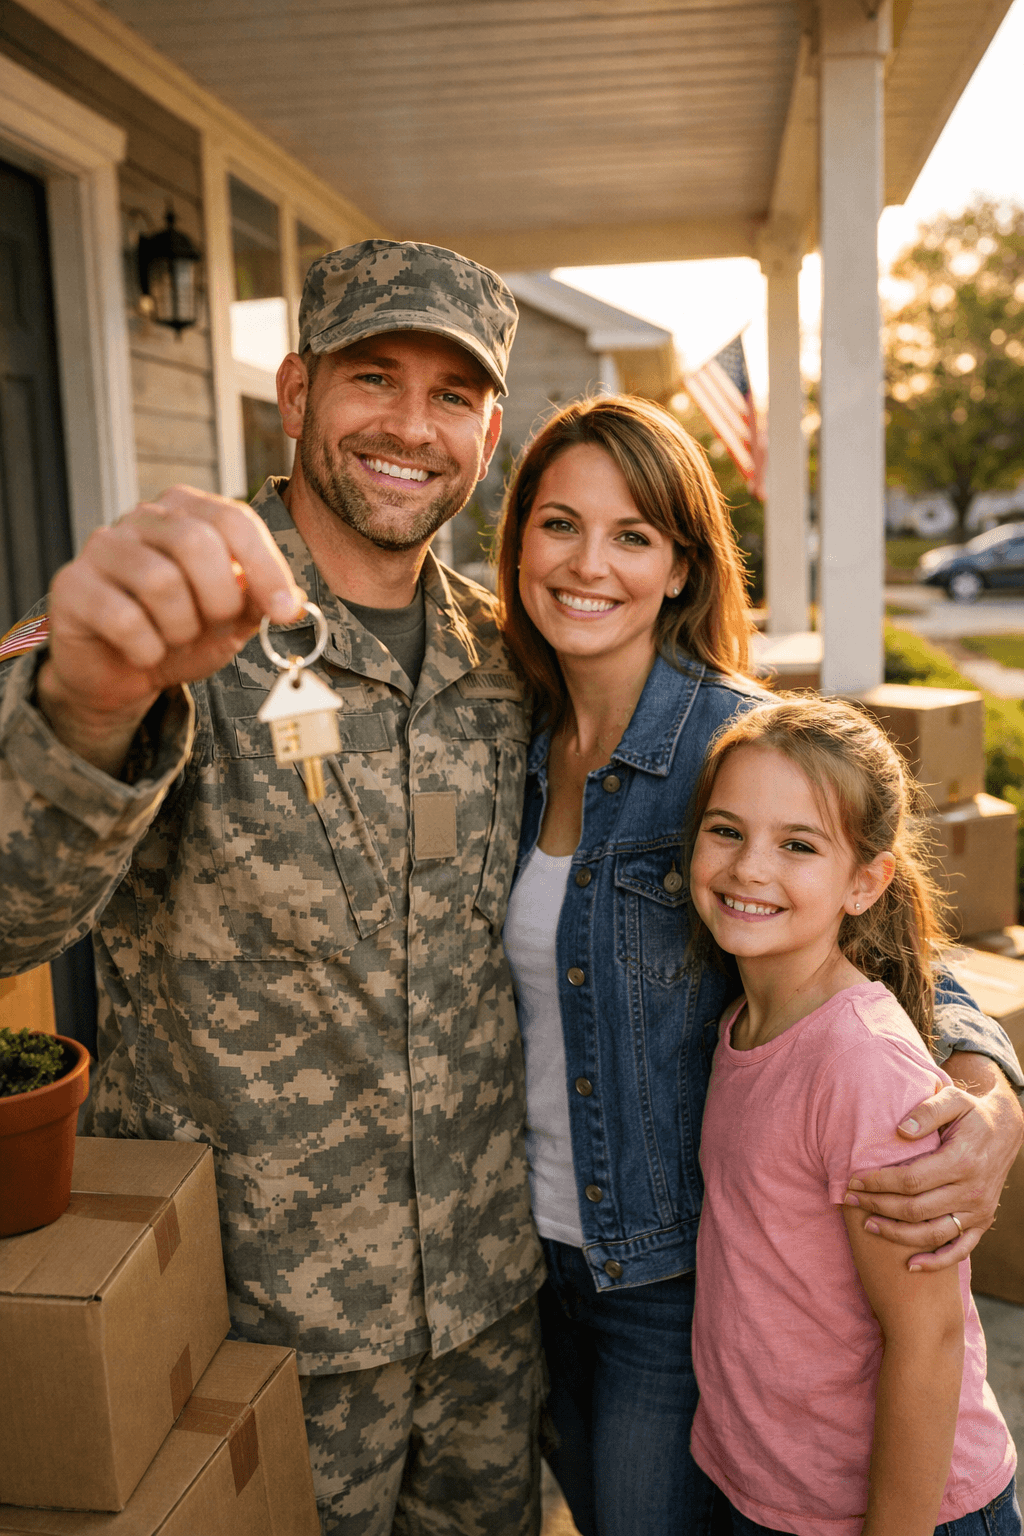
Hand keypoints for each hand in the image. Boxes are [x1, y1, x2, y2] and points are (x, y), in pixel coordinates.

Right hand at [38, 486, 304, 772]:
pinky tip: (145, 653)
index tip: (283, 612)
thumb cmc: (179, 633)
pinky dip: (148, 648)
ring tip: (175, 638)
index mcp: (187, 512)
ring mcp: (102, 547)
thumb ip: (261, 602)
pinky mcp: (71, 585)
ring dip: (181, 628)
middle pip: (196, 542)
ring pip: (160, 581)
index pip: (234, 520)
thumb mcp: (232, 619)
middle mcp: (142, 518)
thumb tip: (292, 602)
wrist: (121, 672)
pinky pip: (123, 618)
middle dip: (219, 599)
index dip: (266, 567)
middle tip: (215, 626)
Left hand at [844, 1055, 1023, 1269]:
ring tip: (868, 1225)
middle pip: (916, 1209)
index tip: (854, 1179)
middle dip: (878, 1206)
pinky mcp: (982, 1222)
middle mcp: (972, 1191)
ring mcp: (979, 1211)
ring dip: (897, 1234)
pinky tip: (910, 1265)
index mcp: (962, 1161)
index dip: (879, 1182)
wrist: (1007, 1131)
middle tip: (850, 1200)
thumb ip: (927, 1112)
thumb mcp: (952, 1100)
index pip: (911, 1179)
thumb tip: (901, 1131)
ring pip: (933, 1234)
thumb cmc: (971, 1114)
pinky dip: (936, 1263)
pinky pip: (960, 1250)